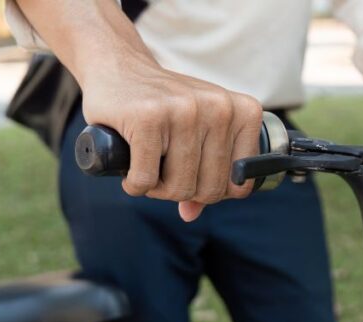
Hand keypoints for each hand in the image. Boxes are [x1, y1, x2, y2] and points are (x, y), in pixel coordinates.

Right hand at [81, 59, 261, 220]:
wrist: (119, 67)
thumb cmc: (164, 106)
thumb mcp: (196, 133)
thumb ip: (205, 173)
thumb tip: (191, 214)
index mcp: (242, 112)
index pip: (240, 185)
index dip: (214, 192)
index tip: (193, 177)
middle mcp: (219, 109)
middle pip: (209, 189)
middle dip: (182, 192)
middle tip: (163, 173)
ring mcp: (185, 111)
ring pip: (179, 187)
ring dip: (157, 189)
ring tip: (147, 167)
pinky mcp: (148, 117)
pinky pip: (146, 180)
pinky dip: (134, 184)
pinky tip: (130, 169)